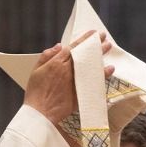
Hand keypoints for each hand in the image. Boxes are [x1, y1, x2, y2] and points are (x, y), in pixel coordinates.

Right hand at [21, 31, 115, 146]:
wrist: (40, 113)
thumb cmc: (35, 93)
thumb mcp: (36, 70)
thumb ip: (47, 56)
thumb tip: (59, 46)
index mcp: (56, 63)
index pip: (73, 47)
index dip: (84, 39)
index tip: (92, 33)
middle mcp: (68, 70)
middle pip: (84, 54)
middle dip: (95, 45)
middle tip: (104, 37)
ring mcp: (75, 82)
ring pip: (91, 65)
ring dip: (100, 56)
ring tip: (108, 47)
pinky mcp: (81, 93)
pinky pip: (94, 82)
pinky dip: (102, 75)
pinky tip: (109, 69)